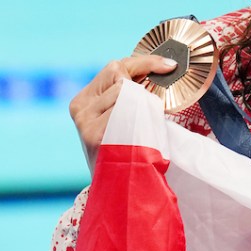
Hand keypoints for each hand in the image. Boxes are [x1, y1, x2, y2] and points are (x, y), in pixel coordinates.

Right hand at [69, 55, 176, 172]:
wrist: (117, 189)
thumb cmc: (123, 150)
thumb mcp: (118, 118)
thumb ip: (126, 95)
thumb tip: (160, 67)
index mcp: (82, 101)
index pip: (115, 67)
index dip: (145, 62)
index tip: (170, 65)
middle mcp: (80, 108)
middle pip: (119, 74)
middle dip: (143, 80)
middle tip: (157, 97)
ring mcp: (85, 122)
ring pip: (126, 91)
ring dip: (143, 103)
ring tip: (143, 124)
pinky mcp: (96, 135)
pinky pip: (128, 110)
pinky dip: (142, 116)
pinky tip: (140, 132)